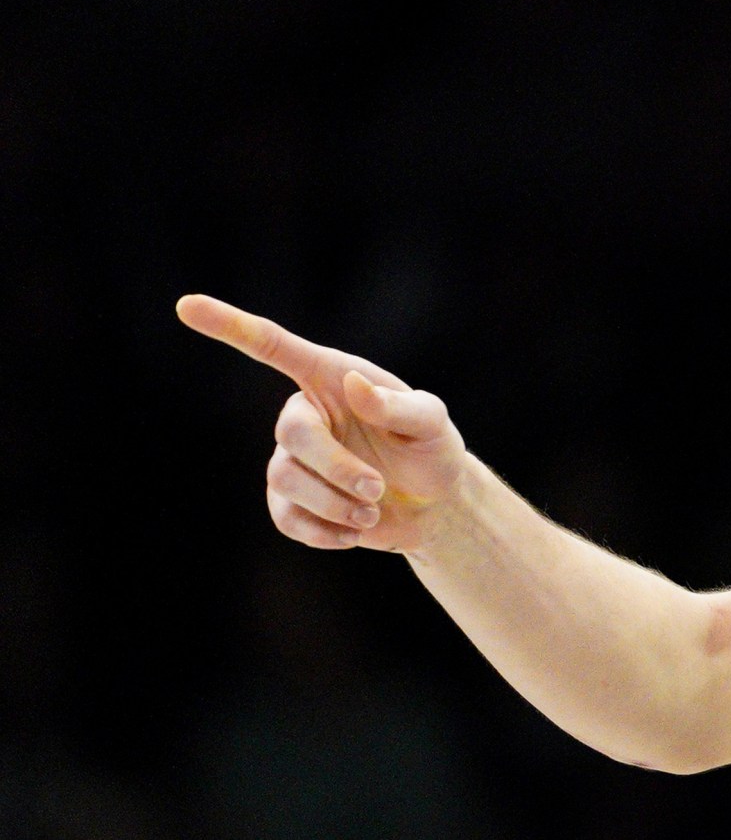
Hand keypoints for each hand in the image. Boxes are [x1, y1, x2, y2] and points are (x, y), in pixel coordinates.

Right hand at [178, 294, 466, 552]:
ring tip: (373, 511)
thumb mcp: (431, 424)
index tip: (186, 306)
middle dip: (335, 467)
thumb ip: (398, 406)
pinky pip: (286, 518)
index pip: (274, 347)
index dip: (230, 327)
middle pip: (291, 434)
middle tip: (376, 489)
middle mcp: (305, 414)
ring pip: (286, 479)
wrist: (435, 506)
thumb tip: (353, 385)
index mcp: (331, 379)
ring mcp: (293, 459)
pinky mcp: (291, 502)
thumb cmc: (431, 452)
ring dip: (335, 502)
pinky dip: (323, 532)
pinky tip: (354, 533)